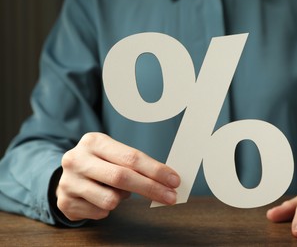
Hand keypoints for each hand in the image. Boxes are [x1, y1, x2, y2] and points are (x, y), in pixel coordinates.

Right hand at [56, 132, 179, 220]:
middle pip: (122, 177)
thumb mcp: (113, 155)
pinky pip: (100, 212)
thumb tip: (167, 180)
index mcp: (94, 141)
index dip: (156, 170)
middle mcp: (77, 159)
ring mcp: (68, 181)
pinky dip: (107, 208)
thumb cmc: (99, 164)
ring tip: (115, 191)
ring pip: (111, 199)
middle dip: (151, 188)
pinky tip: (99, 198)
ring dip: (122, 199)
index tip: (174, 180)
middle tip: (170, 197)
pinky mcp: (65, 202)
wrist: (66, 177)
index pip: (131, 157)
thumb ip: (135, 164)